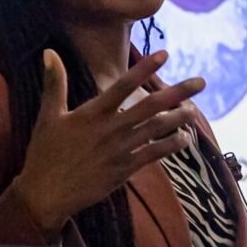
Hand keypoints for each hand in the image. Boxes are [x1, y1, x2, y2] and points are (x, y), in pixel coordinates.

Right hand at [14, 49, 204, 237]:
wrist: (45, 194)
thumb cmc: (45, 153)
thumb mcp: (48, 115)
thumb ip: (54, 83)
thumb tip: (50, 51)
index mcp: (92, 113)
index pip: (122, 86)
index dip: (144, 69)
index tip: (165, 54)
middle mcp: (110, 129)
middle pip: (150, 106)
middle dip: (178, 93)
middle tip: (201, 82)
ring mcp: (119, 150)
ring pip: (156, 130)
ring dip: (179, 119)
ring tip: (196, 109)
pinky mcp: (124, 170)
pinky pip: (153, 155)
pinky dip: (170, 146)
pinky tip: (185, 139)